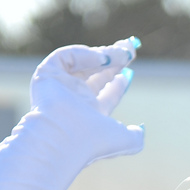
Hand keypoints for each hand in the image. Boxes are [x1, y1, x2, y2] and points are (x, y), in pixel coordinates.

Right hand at [29, 39, 144, 163]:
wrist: (62, 139)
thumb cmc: (93, 142)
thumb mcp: (123, 140)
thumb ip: (136, 137)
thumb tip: (142, 129)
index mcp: (92, 114)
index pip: (107, 92)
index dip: (120, 80)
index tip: (131, 70)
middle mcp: (76, 99)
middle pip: (97, 73)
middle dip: (115, 60)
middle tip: (130, 47)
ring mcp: (62, 86)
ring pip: (84, 62)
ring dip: (104, 55)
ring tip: (123, 51)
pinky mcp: (47, 75)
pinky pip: (66, 57)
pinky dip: (84, 55)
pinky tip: (102, 58)